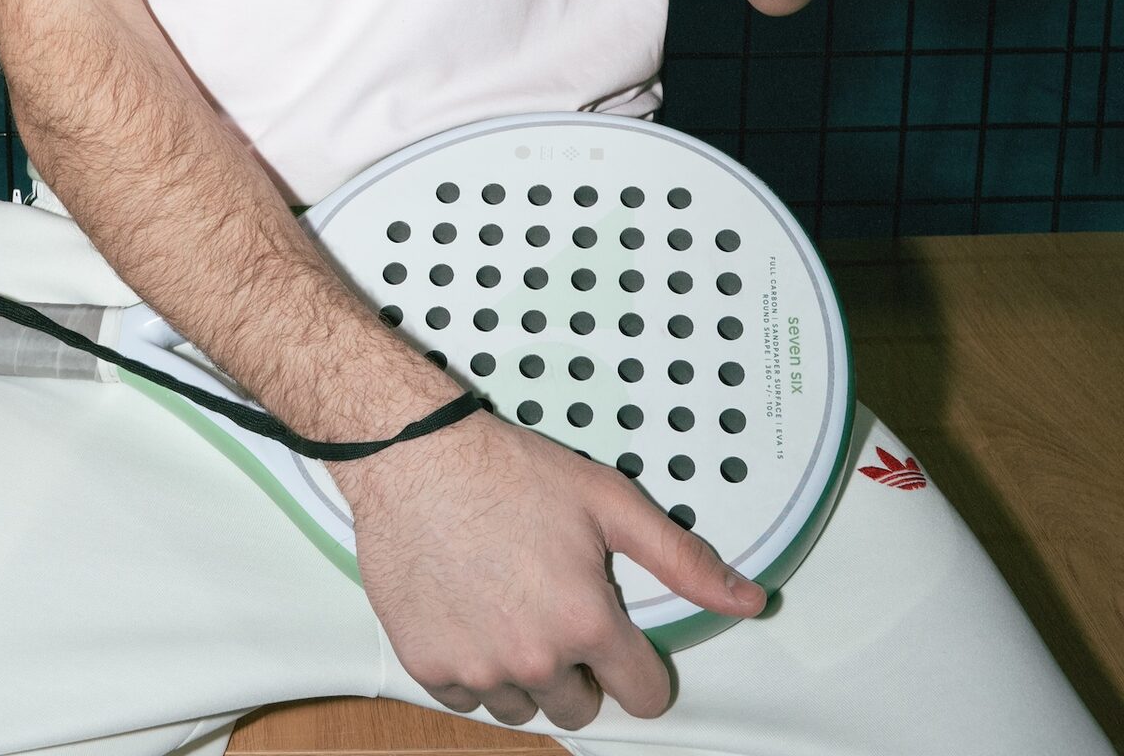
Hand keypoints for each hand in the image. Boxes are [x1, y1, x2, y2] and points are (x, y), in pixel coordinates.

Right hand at [335, 409, 764, 734]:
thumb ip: (681, 558)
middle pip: (581, 704)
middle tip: (551, 604)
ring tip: (508, 605)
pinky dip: (471, 668)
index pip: (643, 693)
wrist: (415, 456)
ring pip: (522, 706)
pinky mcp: (428, 665)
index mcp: (587, 623)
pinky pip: (465, 699)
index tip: (621, 643)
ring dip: (523, 672)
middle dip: (577, 666)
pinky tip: (470, 614)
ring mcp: (478, 669)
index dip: (639, 666)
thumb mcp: (608, 500)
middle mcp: (535, 659)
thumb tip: (747, 599)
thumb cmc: (508, 470)